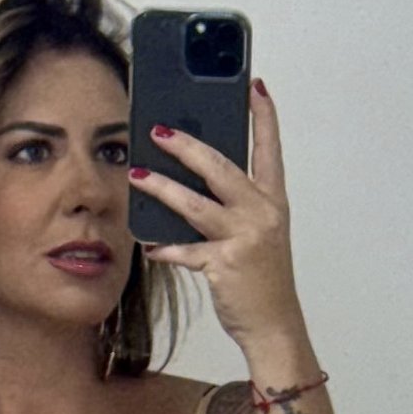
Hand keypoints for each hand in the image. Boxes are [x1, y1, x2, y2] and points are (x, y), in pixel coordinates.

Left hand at [132, 81, 302, 352]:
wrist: (274, 326)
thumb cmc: (263, 281)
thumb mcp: (259, 237)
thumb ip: (235, 209)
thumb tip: (193, 186)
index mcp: (273, 203)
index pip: (270, 150)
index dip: (264, 117)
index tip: (255, 87)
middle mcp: (261, 214)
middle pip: (220, 168)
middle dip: (187, 146)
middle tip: (160, 130)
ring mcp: (243, 238)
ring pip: (195, 204)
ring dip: (161, 188)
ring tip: (138, 175)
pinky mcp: (224, 264)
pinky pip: (185, 250)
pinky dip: (165, 248)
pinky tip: (149, 244)